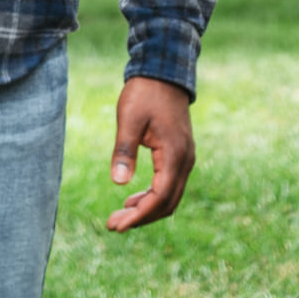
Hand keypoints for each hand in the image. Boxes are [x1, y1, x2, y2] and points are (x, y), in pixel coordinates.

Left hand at [106, 76, 194, 232]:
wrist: (163, 72)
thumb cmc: (144, 93)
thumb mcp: (129, 119)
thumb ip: (124, 150)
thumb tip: (118, 183)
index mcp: (175, 155)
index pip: (159, 197)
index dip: (139, 215)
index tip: (117, 225)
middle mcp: (185, 161)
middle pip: (166, 203)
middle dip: (141, 217)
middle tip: (113, 225)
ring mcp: (185, 158)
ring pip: (169, 196)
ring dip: (146, 208)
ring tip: (120, 215)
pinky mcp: (179, 154)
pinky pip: (169, 184)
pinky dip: (152, 195)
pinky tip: (132, 198)